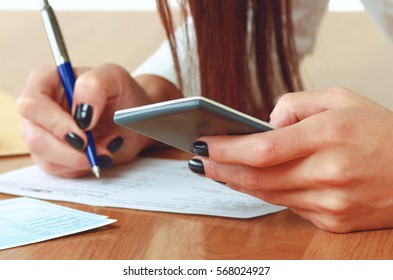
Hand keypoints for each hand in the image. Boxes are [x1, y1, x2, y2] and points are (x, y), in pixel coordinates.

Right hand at [18, 64, 178, 177]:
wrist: (134, 120)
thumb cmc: (122, 94)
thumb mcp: (115, 78)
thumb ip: (94, 86)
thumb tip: (80, 112)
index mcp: (46, 81)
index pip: (32, 104)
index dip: (55, 123)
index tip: (84, 134)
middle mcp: (39, 108)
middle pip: (34, 136)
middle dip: (70, 149)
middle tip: (100, 149)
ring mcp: (42, 132)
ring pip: (44, 157)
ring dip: (80, 159)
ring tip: (106, 148)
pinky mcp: (51, 154)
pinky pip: (57, 169)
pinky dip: (82, 166)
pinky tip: (99, 154)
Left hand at [189, 87, 392, 232]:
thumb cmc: (381, 130)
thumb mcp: (342, 99)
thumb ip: (296, 103)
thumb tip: (263, 123)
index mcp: (329, 136)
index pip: (261, 149)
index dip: (225, 149)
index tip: (201, 143)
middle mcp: (329, 173)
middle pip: (256, 177)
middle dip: (219, 169)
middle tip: (197, 160)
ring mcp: (331, 202)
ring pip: (267, 194)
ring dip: (236, 182)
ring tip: (216, 170)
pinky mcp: (333, 221)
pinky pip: (288, 206)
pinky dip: (266, 193)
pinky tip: (251, 182)